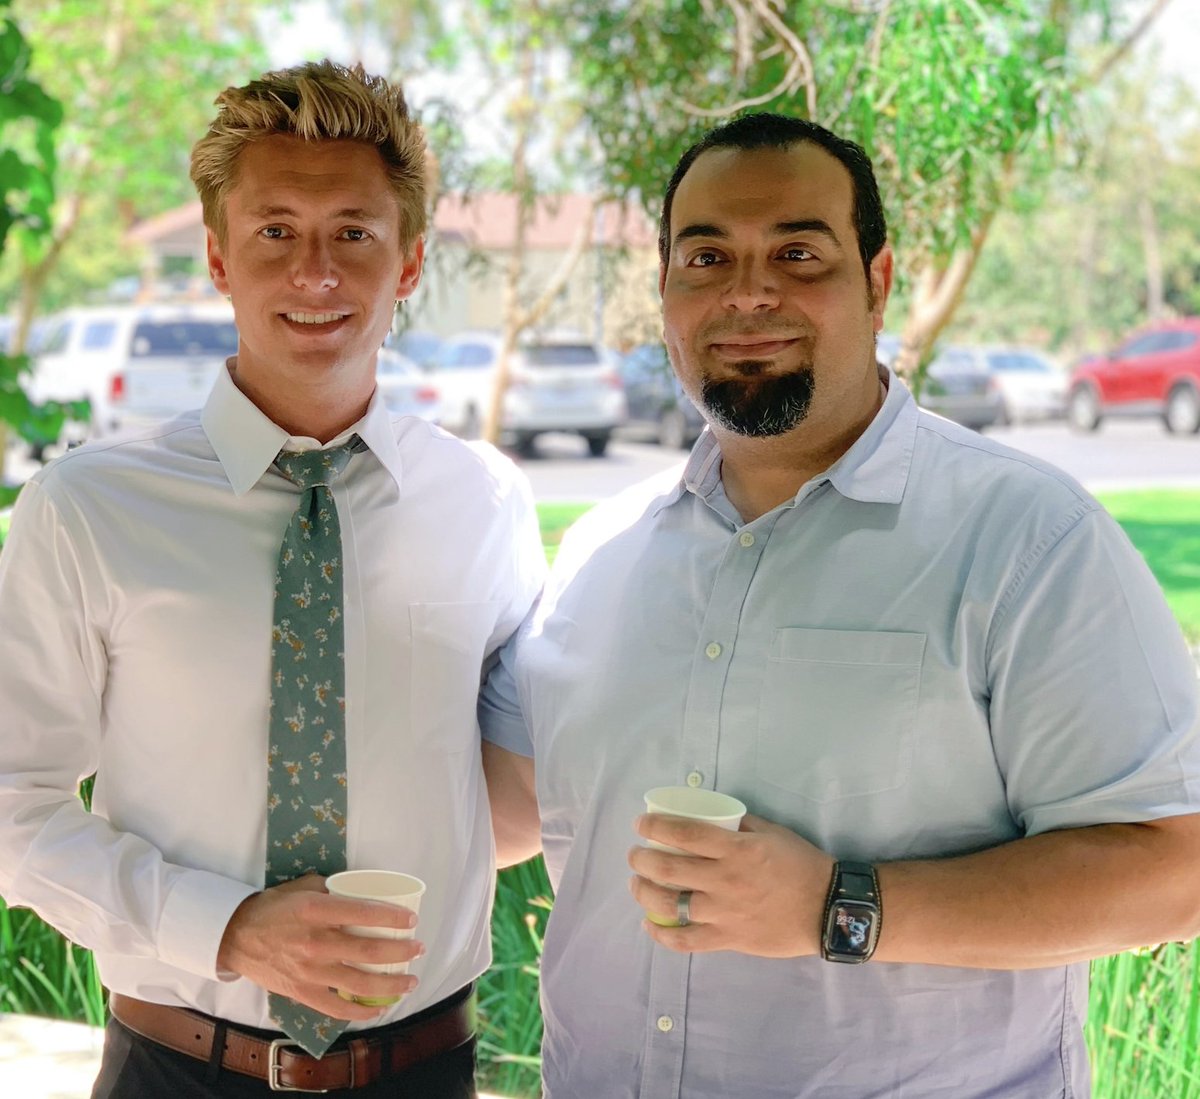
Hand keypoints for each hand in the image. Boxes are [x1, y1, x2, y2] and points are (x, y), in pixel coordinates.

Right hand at [217, 874, 423, 1020]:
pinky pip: (337, 1008)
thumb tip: (362, 888)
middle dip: (401, 952)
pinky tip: (378, 1008)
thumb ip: (333, 887)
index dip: (392, 917)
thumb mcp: (303, 887)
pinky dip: (361, 1011)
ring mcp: (310, 972)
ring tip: (410, 981)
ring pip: (359, 984)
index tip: (412, 920)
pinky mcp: (302, 993)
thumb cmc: (273, 908)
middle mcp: (316, 942)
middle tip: (418, 949)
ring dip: (391, 984)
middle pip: (369, 952)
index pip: (364, 913)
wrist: (236, 937)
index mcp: (317, 911)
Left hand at [627, 813, 833, 956]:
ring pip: (671, 904)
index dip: (655, 826)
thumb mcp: (772, 832)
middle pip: (669, 868)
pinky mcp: (729, 939)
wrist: (828, 908)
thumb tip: (713, 818)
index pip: (684, 833)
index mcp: (736, 849)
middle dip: (641, 859)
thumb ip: (740, 825)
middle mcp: (725, 880)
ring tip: (636, 884)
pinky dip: (663, 935)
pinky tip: (650, 925)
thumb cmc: (801, 864)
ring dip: (644, 892)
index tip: (640, 824)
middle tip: (634, 854)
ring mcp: (725, 912)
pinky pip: (687, 941)